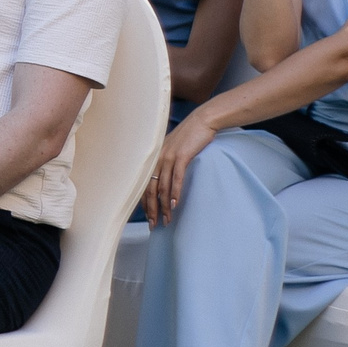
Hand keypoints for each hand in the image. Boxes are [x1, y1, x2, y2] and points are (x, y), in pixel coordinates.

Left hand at [143, 110, 218, 225]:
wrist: (203, 121)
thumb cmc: (190, 137)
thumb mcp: (173, 149)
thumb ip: (166, 163)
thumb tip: (165, 182)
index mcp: (153, 159)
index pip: (144, 186)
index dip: (145, 203)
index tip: (149, 217)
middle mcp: (157, 158)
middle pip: (150, 189)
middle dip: (152, 209)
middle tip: (154, 224)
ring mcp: (168, 157)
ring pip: (163, 186)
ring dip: (164, 205)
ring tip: (167, 219)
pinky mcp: (181, 156)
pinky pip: (177, 178)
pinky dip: (175, 192)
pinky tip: (175, 204)